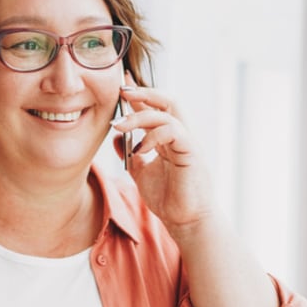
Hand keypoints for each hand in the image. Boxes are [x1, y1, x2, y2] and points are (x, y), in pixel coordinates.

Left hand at [111, 77, 213, 233]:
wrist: (185, 221)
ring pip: (167, 114)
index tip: (120, 85)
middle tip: (122, 90)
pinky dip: (153, 136)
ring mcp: (188, 143)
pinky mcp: (191, 153)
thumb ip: (129, 153)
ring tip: (119, 126)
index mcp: (170, 138)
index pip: (155, 109)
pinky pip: (174, 131)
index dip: (138, 95)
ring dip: (139, 117)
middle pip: (168, 101)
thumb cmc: (168, 198)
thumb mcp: (140, 172)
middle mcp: (180, 136)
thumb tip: (115, 136)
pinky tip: (139, 148)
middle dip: (144, 92)